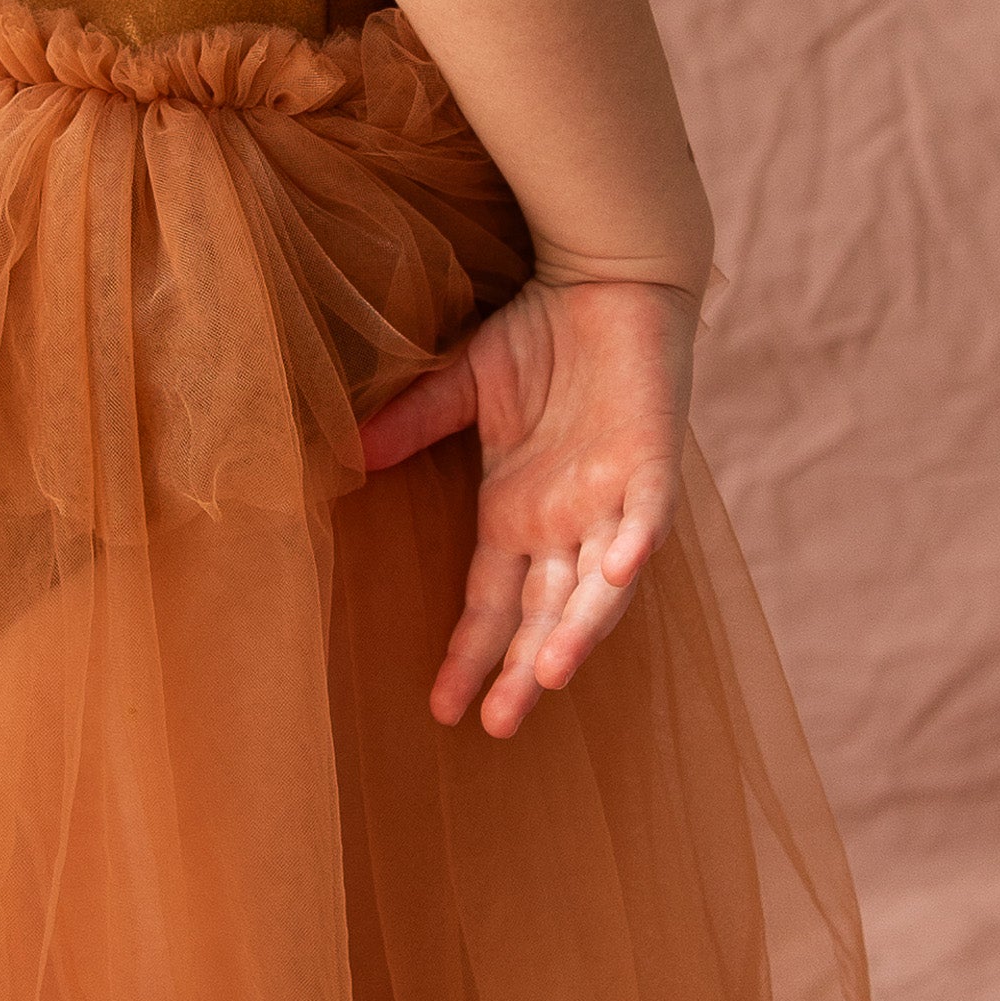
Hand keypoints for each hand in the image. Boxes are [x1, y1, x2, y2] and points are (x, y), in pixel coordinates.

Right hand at [350, 275, 694, 736]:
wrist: (610, 272)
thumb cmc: (546, 331)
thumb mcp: (468, 385)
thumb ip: (416, 424)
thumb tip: (348, 454)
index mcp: (520, 514)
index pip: (493, 604)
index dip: (471, 655)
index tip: (441, 708)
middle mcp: (567, 522)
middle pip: (543, 616)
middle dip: (521, 673)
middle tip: (497, 729)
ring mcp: (611, 499)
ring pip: (596, 588)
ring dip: (575, 632)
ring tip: (548, 679)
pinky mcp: (651, 464)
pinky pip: (647, 519)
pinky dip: (632, 549)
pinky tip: (617, 576)